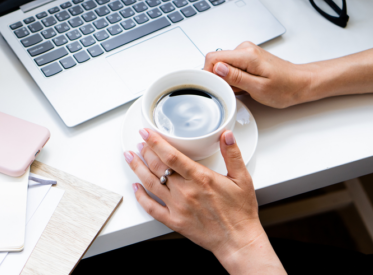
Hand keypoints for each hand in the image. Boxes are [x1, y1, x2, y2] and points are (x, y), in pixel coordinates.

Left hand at [124, 129, 284, 273]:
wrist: (237, 240)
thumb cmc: (240, 212)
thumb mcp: (242, 179)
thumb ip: (233, 154)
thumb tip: (227, 135)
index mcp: (200, 178)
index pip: (171, 155)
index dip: (155, 142)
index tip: (146, 132)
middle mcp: (185, 191)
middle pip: (157, 167)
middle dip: (145, 152)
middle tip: (140, 142)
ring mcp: (177, 207)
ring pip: (150, 184)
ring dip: (138, 169)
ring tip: (130, 157)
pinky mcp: (174, 221)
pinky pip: (151, 208)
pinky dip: (140, 197)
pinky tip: (135, 187)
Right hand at [203, 41, 311, 107]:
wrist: (300, 83)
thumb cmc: (285, 87)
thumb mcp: (259, 88)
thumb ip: (236, 78)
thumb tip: (217, 68)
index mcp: (246, 55)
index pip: (213, 58)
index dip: (209, 74)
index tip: (215, 86)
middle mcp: (245, 49)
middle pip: (216, 62)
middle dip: (220, 79)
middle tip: (234, 90)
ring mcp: (246, 52)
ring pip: (222, 66)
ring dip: (228, 80)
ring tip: (244, 88)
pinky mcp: (247, 57)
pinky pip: (230, 67)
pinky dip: (234, 78)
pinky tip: (245, 85)